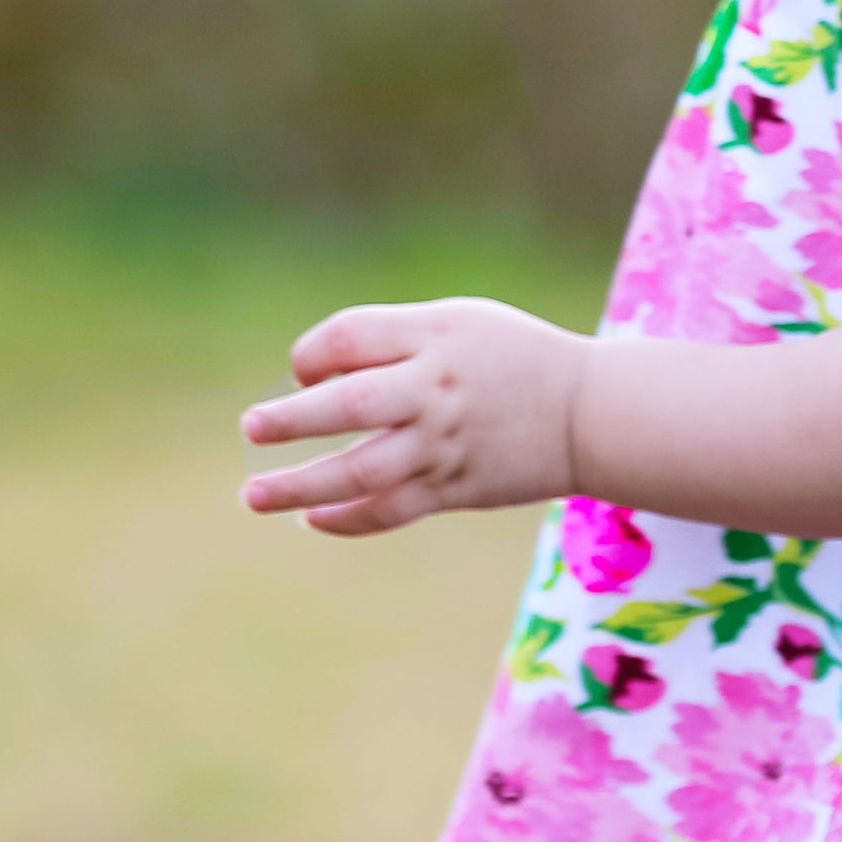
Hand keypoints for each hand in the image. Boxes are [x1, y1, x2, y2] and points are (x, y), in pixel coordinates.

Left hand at [240, 298, 588, 534]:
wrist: (589, 414)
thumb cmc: (514, 358)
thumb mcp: (458, 322)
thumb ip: (389, 339)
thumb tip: (309, 379)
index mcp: (433, 337)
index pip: (347, 339)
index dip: (309, 357)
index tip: (305, 373)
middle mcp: (435, 391)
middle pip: (345, 406)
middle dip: (289, 420)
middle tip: (252, 428)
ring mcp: (444, 446)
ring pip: (360, 472)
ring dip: (300, 485)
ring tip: (254, 495)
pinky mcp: (455, 488)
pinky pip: (390, 511)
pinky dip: (346, 519)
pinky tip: (313, 518)